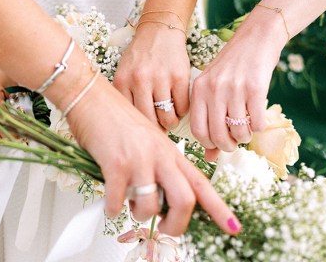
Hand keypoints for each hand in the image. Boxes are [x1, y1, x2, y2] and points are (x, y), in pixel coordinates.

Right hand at [67, 76, 240, 236]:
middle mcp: (160, 155)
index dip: (219, 209)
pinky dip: (112, 208)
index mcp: (170, 152)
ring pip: (150, 207)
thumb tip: (163, 203)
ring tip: (128, 203)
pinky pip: (118, 203)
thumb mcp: (148, 141)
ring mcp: (140, 158)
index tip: (233, 228)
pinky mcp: (117, 163)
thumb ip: (160, 167)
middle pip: (185, 200)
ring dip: (138, 214)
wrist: (92, 96)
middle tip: (163, 229)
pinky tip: (109, 199)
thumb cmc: (116, 119)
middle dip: (176, 225)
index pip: (201, 184)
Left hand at [113, 20, 190, 131]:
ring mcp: (160, 78)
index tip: (145, 131)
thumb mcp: (125, 73)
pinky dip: (182, 110)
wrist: (159, 30)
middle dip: (156, 129)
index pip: (130, 118)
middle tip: (160, 126)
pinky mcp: (179, 76)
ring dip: (170, 121)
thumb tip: (136, 130)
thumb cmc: (141, 56)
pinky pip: (183, 107)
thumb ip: (126, 97)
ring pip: (167, 118)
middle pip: (149, 122)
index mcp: (122, 81)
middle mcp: (139, 80)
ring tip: (169, 115)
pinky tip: (178, 103)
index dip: (140, 128)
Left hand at [189, 10, 283, 153]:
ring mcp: (235, 89)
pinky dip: (259, 127)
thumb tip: (209, 158)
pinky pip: (257, 124)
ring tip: (246, 125)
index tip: (218, 142)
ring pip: (239, 133)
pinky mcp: (256, 89)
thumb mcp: (214, 87)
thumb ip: (208, 118)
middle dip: (229, 146)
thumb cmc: (233, 65)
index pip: (198, 131)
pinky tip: (257, 116)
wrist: (256, 38)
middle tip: (235, 141)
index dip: (209, 144)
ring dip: (245, 136)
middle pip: (218, 136)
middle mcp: (214, 89)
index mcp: (199, 88)